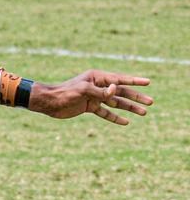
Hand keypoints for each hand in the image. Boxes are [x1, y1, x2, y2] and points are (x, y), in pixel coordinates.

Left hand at [35, 70, 153, 125]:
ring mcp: (94, 97)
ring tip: (144, 113)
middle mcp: (98, 86)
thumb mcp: (83, 90)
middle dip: (136, 97)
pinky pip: (105, 113)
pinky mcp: (89, 107)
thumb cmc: (64, 92)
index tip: (148, 82)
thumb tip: (116, 88)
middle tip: (151, 102)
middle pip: (121, 92)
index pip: (119, 79)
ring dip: (129, 108)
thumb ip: (100, 91)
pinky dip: (115, 117)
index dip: (134, 81)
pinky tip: (126, 122)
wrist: (49, 102)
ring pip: (116, 103)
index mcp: (97, 77)